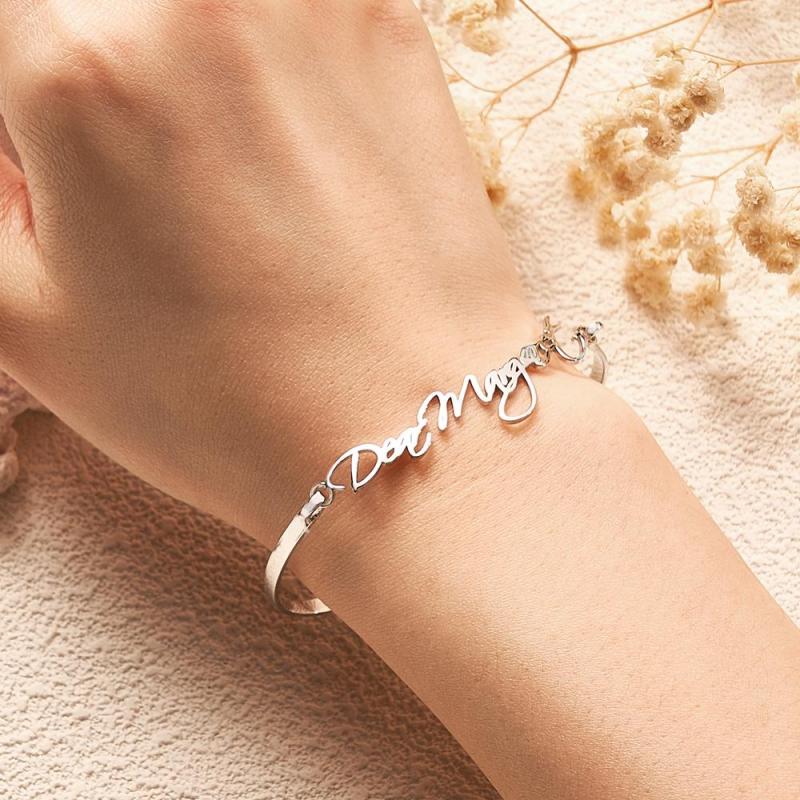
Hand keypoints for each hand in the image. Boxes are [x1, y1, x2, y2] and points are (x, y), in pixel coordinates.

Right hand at [0, 0, 529, 540]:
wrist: (407, 422)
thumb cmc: (226, 402)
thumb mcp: (31, 320)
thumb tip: (15, 134)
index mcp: (81, 63)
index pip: (20, 15)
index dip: (39, 96)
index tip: (67, 153)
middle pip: (111, 8)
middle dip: (110, 69)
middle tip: (147, 165)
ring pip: (208, 8)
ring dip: (198, 66)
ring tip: (227, 162)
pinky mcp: (393, 24)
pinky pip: (298, 8)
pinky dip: (276, 57)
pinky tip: (292, 147)